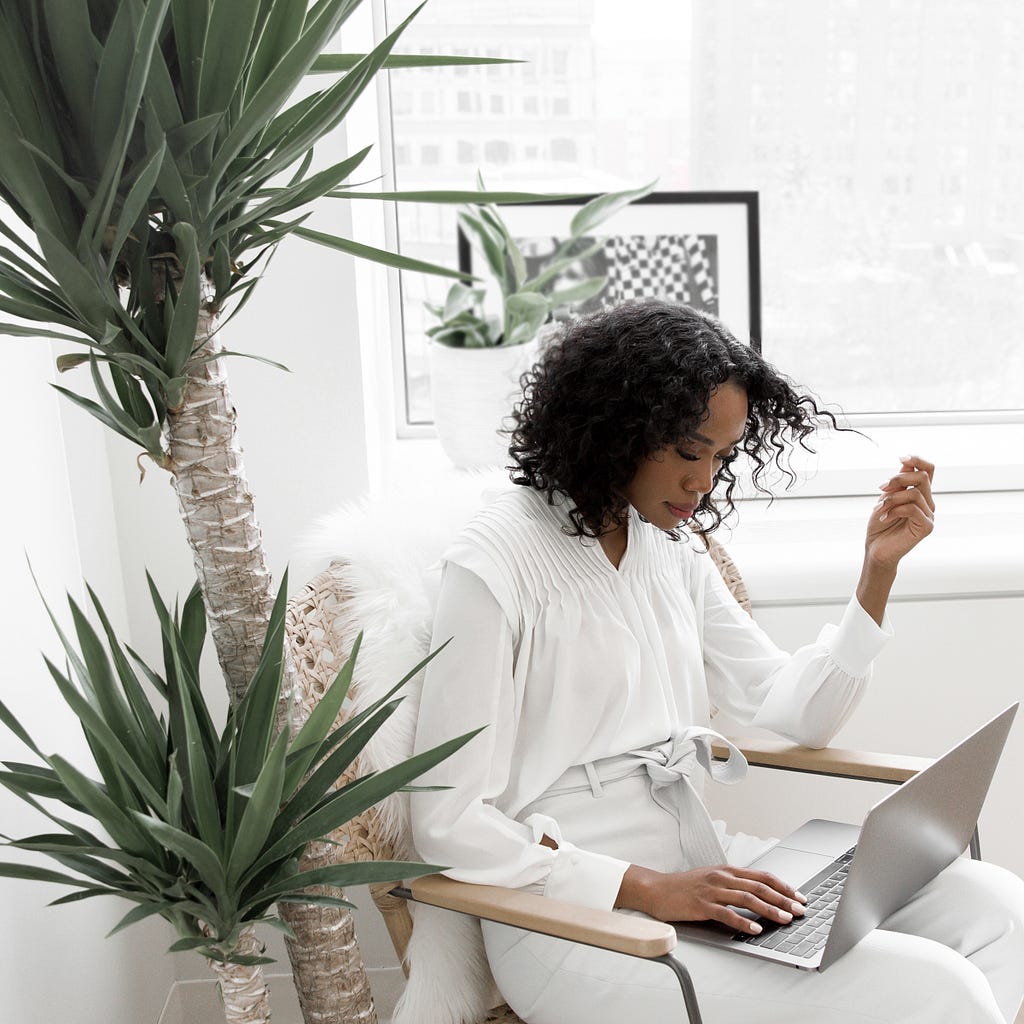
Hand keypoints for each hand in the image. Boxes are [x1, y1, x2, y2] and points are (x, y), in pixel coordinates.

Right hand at [616, 863, 805, 934]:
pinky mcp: (701, 905)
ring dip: (769, 909)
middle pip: (759, 886)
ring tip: (784, 919)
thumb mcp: (711, 879)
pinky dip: (743, 921)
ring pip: (747, 898)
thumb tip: (759, 896)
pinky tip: (755, 928)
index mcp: (726, 871)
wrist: (657, 889)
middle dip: (783, 898)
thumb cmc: (685, 887)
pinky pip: (726, 913)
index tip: (799, 896)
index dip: (783, 886)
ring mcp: (712, 890)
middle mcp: (722, 877)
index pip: (761, 876)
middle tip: (799, 909)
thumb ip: (733, 885)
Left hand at [865, 455, 935, 570]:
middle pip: (922, 477)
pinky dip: (894, 510)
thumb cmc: (880, 524)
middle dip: (899, 478)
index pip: (928, 471)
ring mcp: (929, 515)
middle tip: (881, 487)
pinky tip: (884, 518)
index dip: (918, 460)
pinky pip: (913, 509)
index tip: (901, 457)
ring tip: (879, 509)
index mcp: (919, 494)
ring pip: (915, 493)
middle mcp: (928, 503)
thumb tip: (906, 461)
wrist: (876, 549)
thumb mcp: (886, 498)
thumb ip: (898, 483)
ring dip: (891, 498)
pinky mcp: (926, 527)